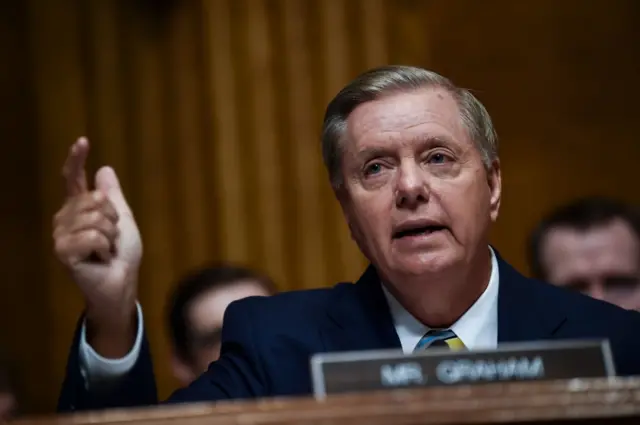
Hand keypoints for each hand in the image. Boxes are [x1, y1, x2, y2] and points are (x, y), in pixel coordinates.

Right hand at [53, 138, 141, 355]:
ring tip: (106, 250)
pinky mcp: (62, 251)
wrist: (122, 281)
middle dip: (114, 218)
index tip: (83, 141)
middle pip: (96, 199)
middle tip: (112, 239)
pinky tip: (100, 259)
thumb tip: (104, 169)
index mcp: (79, 208)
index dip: (77, 159)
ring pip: (96, 217)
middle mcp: (65, 218)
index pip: (74, 179)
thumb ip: (113, 197)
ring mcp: (61, 234)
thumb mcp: (124, 220)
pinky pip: (92, 235)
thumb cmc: (122, 254)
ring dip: (111, 235)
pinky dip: (104, 248)